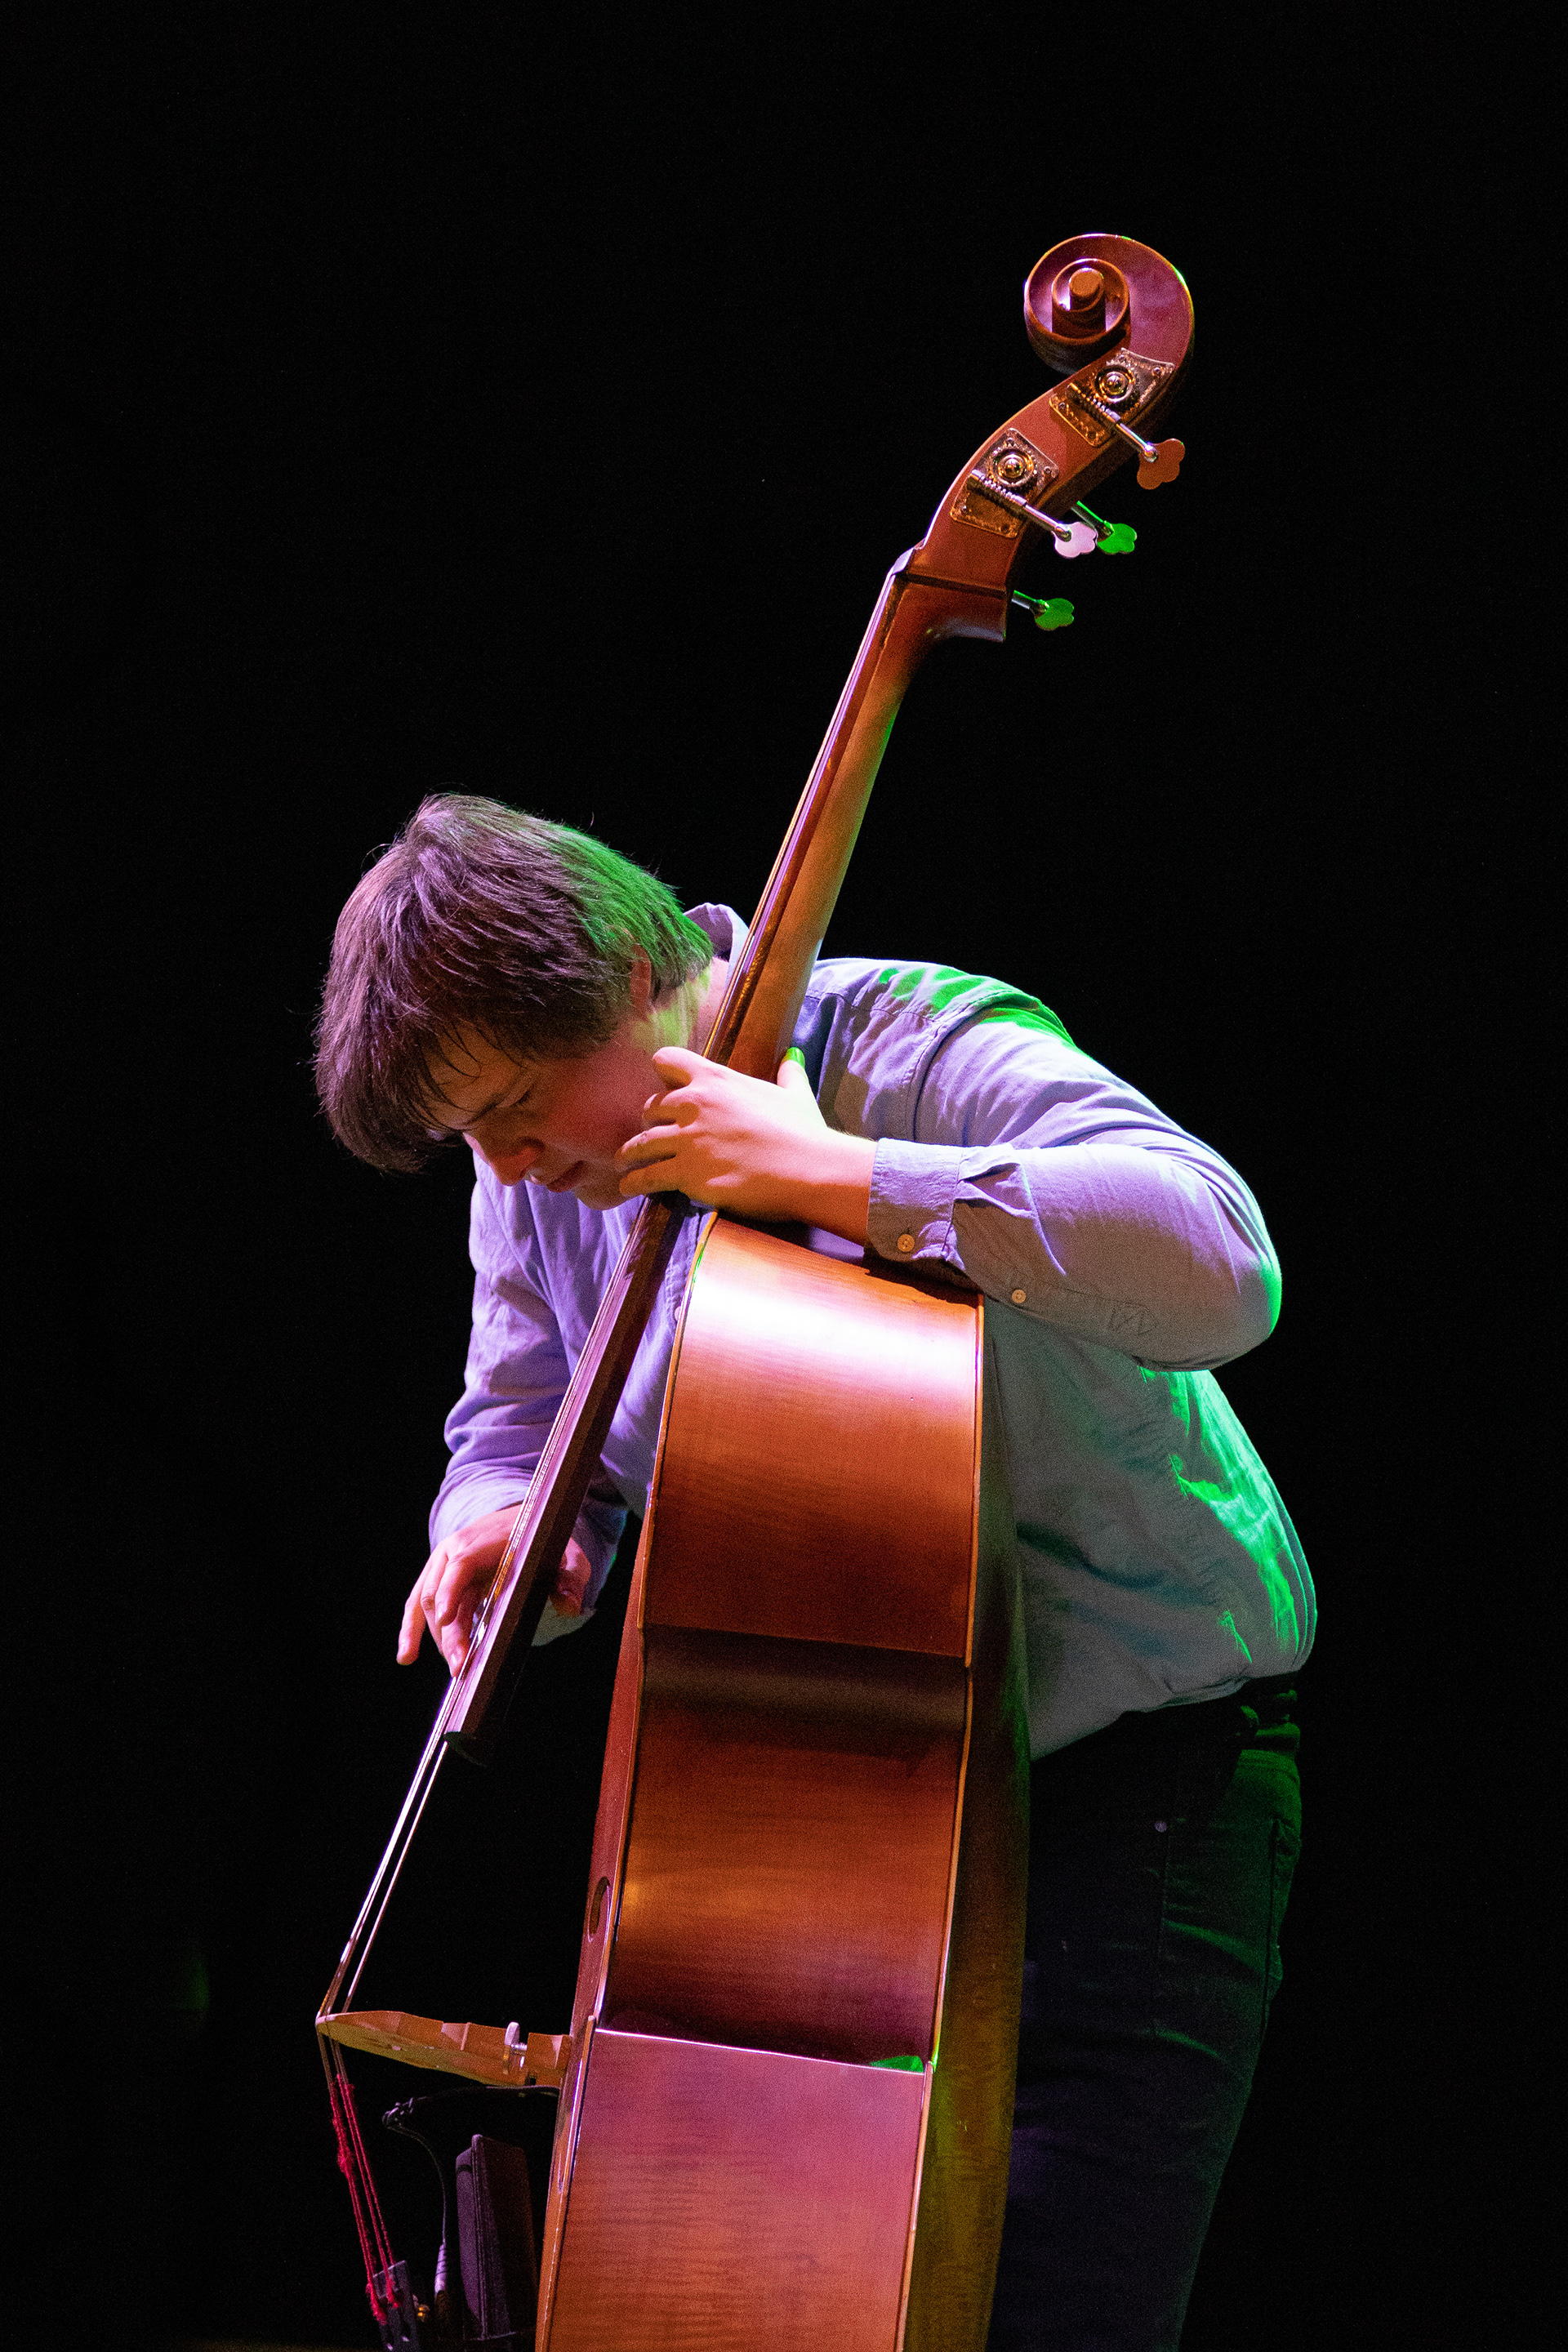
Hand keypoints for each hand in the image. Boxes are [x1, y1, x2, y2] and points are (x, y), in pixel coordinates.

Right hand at [398, 1510, 593, 1673]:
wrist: (523, 1521)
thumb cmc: (545, 1541)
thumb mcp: (567, 1555)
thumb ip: (570, 1577)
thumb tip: (569, 1605)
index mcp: (486, 1540)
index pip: (463, 1563)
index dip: (453, 1589)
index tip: (450, 1618)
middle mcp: (458, 1549)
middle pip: (443, 1591)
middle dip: (451, 1631)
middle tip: (463, 1665)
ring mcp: (444, 1563)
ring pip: (427, 1602)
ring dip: (435, 1638)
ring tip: (455, 1668)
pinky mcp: (437, 1578)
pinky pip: (417, 1604)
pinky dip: (410, 1629)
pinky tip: (406, 1657)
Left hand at [616, 1048, 873, 1239]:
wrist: (807, 1168)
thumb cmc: (804, 1132)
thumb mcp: (795, 1095)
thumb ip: (788, 1075)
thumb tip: (791, 1059)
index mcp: (716, 1079)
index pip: (667, 1060)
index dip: (664, 1074)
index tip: (665, 1086)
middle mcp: (694, 1104)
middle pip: (650, 1105)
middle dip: (649, 1119)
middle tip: (650, 1133)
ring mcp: (687, 1139)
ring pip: (641, 1142)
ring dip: (630, 1153)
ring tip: (623, 1161)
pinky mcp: (685, 1173)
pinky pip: (646, 1176)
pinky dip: (634, 1182)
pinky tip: (628, 1186)